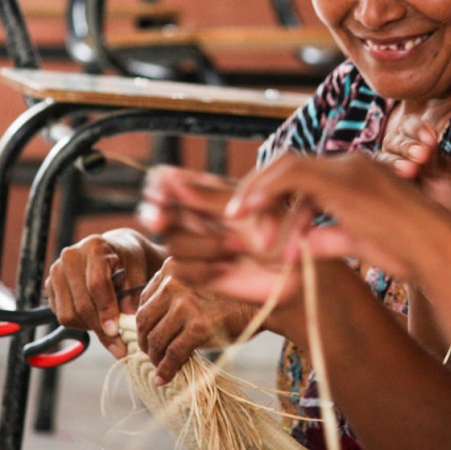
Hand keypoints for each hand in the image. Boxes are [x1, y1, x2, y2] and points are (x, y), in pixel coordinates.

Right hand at [45, 228, 164, 358]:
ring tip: (109, 329)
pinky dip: (80, 325)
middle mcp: (71, 257)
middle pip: (81, 303)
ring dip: (90, 328)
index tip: (115, 330)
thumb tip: (128, 318)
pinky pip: (61, 316)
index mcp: (94, 247)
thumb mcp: (137, 270)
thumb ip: (134, 293)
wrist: (111, 251)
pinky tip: (96, 320)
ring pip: (68, 314)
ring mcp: (56, 271)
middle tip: (118, 343)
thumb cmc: (127, 260)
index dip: (106, 310)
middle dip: (100, 327)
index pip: (97, 284)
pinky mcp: (50, 286)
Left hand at [134, 258, 257, 384]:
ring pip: (156, 338)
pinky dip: (165, 369)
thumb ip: (175, 292)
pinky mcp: (198, 325)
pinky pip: (173, 353)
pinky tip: (163, 377)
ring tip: (159, 365)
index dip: (144, 322)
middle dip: (145, 341)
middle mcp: (175, 281)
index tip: (148, 335)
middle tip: (151, 354)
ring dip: (154, 357)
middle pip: (145, 319)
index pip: (145, 299)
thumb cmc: (233, 296)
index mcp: (173, 266)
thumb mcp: (199, 282)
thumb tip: (148, 323)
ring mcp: (186, 303)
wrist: (264, 304)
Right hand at [139, 165, 304, 305]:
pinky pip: (178, 268)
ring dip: (205, 245)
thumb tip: (170, 179)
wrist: (295, 270)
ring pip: (172, 242)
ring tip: (237, 248)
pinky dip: (203, 268)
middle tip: (162, 220)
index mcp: (205, 192)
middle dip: (159, 215)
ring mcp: (194, 245)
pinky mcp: (196, 273)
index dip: (158, 187)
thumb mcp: (246, 208)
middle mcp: (194, 217)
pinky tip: (226, 268)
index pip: (165, 181)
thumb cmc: (280, 231)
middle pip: (155, 212)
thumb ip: (208, 196)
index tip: (159, 194)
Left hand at [225, 152, 450, 279]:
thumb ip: (330, 237)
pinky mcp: (346, 180)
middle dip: (259, 189)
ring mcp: (350, 169)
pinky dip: (267, 192)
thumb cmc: (412, 253)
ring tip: (239, 222)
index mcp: (357, 176)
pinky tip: (249, 214)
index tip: (256, 223)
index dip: (275, 195)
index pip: (305, 175)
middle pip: (291, 165)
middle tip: (234, 217)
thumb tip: (302, 245)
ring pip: (287, 167)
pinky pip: (294, 177)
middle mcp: (352, 165)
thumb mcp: (361, 243)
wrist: (441, 253)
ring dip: (260, 194)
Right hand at [378, 115, 450, 217]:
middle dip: (408, 146)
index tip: (431, 138)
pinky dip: (381, 178)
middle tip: (422, 155)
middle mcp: (398, 157)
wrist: (449, 232)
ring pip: (381, 159)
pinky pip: (371, 181)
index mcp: (416, 145)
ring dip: (395, 162)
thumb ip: (435, 159)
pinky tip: (396, 182)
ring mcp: (385, 175)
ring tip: (411, 170)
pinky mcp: (375, 194)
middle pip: (393, 141)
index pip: (408, 126)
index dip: (416, 128)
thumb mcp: (448, 177)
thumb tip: (429, 136)